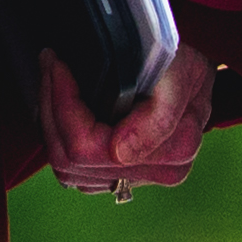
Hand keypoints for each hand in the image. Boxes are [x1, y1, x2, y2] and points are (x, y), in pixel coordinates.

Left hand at [38, 43, 216, 197]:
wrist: (191, 66)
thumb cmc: (183, 63)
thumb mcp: (179, 74)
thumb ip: (159, 117)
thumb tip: (121, 153)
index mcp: (172, 155)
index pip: (88, 148)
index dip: (63, 106)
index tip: (58, 65)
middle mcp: (155, 174)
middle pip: (70, 161)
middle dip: (51, 109)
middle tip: (50, 66)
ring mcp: (135, 178)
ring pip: (66, 170)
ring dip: (50, 124)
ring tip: (52, 82)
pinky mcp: (118, 175)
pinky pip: (72, 170)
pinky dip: (58, 137)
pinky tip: (61, 106)